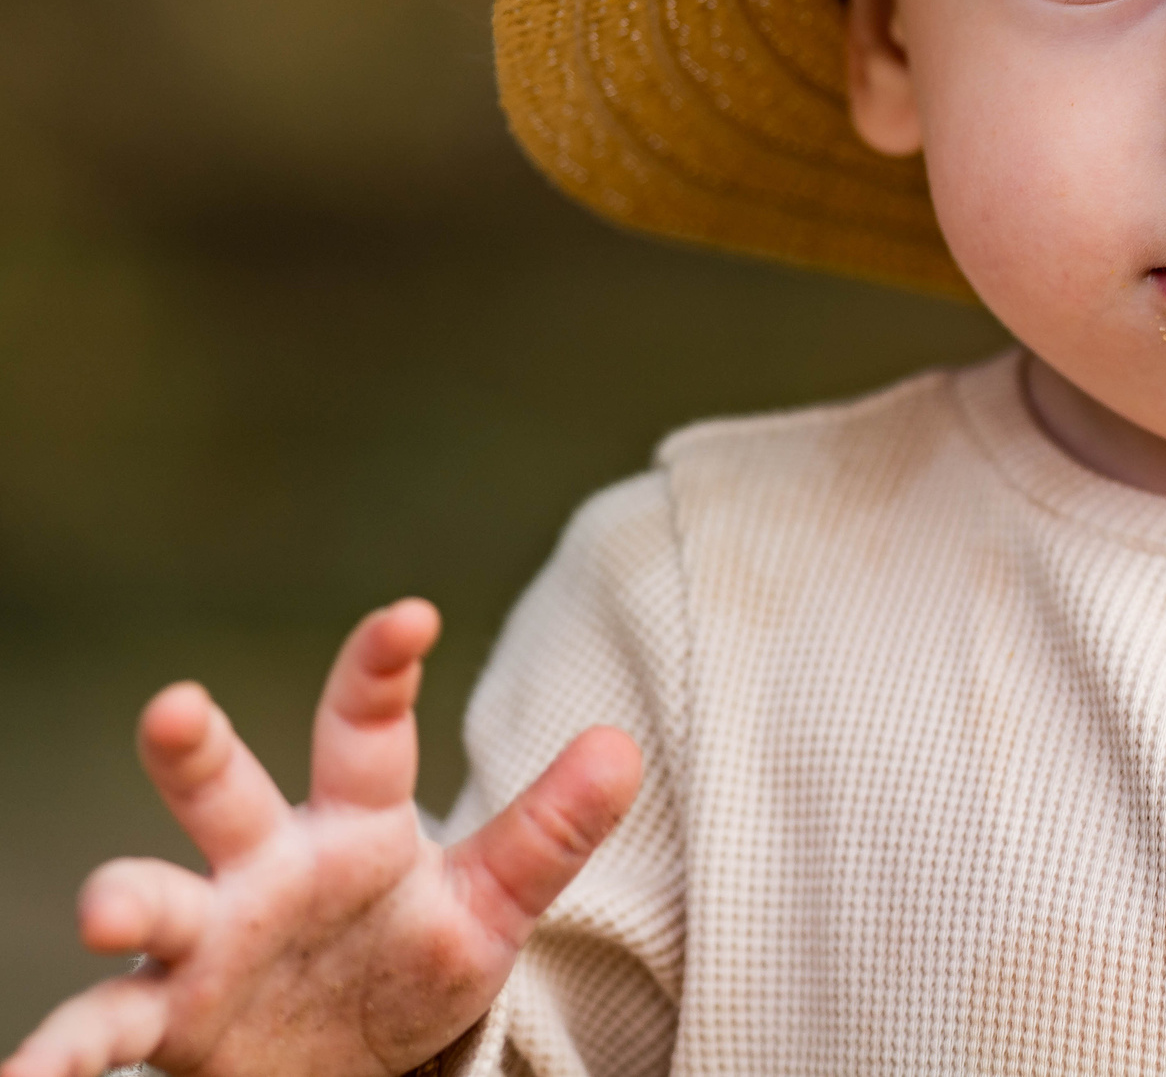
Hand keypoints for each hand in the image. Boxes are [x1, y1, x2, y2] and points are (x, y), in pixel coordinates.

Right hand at [3, 601, 641, 1076]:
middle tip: (175, 706)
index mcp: (352, 825)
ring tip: (101, 908)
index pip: (367, 730)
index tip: (412, 615)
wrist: (345, 1063)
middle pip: (224, 790)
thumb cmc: (410, 960)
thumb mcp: (491, 905)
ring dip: (122, 898)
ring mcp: (204, 938)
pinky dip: (59, 1055)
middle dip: (195, 748)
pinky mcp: (163, 1018)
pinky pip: (101, 1031)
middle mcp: (263, 865)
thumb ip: (550, 832)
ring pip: (151, 900)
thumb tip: (625, 747)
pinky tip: (28, 1075)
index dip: (382, 669)